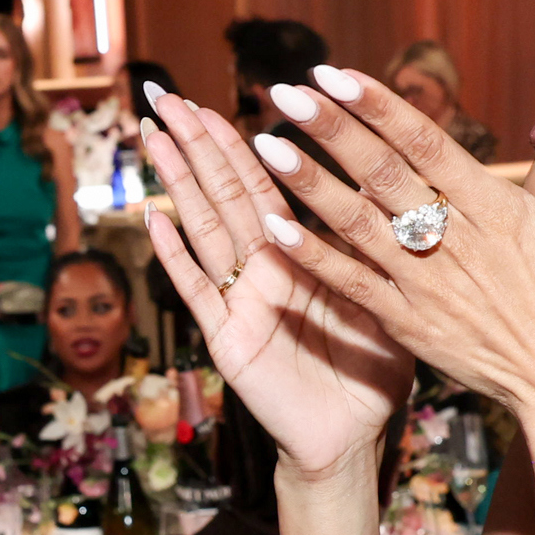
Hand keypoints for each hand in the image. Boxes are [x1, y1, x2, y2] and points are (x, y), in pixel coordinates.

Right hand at [139, 88, 411, 476]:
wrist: (352, 437)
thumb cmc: (370, 369)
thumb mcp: (381, 295)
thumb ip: (371, 244)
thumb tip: (381, 182)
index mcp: (299, 255)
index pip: (263, 186)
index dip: (238, 144)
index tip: (215, 101)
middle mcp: (262, 270)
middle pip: (224, 195)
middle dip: (196, 146)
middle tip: (167, 96)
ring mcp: (239, 302)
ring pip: (204, 229)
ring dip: (179, 182)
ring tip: (154, 136)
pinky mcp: (228, 339)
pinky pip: (197, 291)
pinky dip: (174, 254)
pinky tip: (153, 218)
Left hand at [233, 62, 534, 420]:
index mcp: (501, 212)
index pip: (429, 146)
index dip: (381, 107)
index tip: (338, 75)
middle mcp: (456, 246)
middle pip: (383, 177)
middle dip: (332, 132)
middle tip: (285, 93)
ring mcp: (428, 288)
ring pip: (358, 228)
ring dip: (308, 186)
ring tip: (264, 147)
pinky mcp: (412, 326)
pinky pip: (353, 286)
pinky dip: (313, 258)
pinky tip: (273, 230)